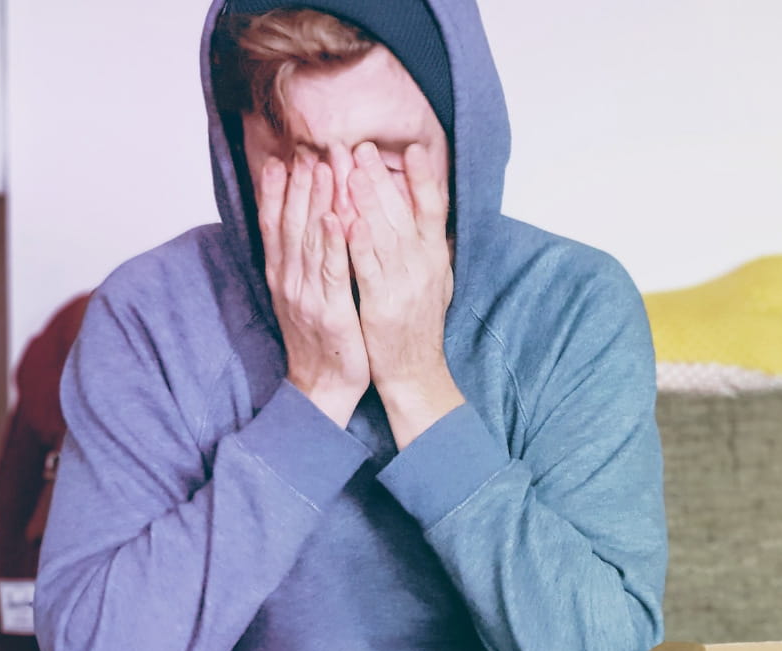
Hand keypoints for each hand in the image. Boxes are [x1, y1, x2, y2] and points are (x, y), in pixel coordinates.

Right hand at [257, 148, 370, 426]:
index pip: (275, 224)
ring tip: (323, 167)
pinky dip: (332, 243)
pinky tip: (336, 217)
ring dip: (316, 201)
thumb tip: (300, 224)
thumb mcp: (301, 295)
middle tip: (307, 148)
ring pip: (310, 240)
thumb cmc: (319, 339)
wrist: (322, 387)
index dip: (276, 190)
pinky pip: (332, 271)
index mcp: (282, 275)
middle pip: (291, 223)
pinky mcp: (331, 311)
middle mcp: (289, 280)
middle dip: (299, 184)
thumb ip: (299, 260)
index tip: (281, 157)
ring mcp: (307, 295)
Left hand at [347, 141, 462, 447]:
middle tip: (360, 146)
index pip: (434, 209)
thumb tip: (427, 214)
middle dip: (380, 178)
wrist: (415, 372)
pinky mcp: (382, 304)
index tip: (413, 148)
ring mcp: (404, 285)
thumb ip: (429, 248)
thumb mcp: (435, 281)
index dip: (424, 178)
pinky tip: (346, 220)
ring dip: (367, 200)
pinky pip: (368, 269)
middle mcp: (424, 266)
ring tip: (350, 168)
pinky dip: (359, 243)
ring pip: (384, 234)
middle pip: (403, 213)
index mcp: (435, 258)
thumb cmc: (417, 325)